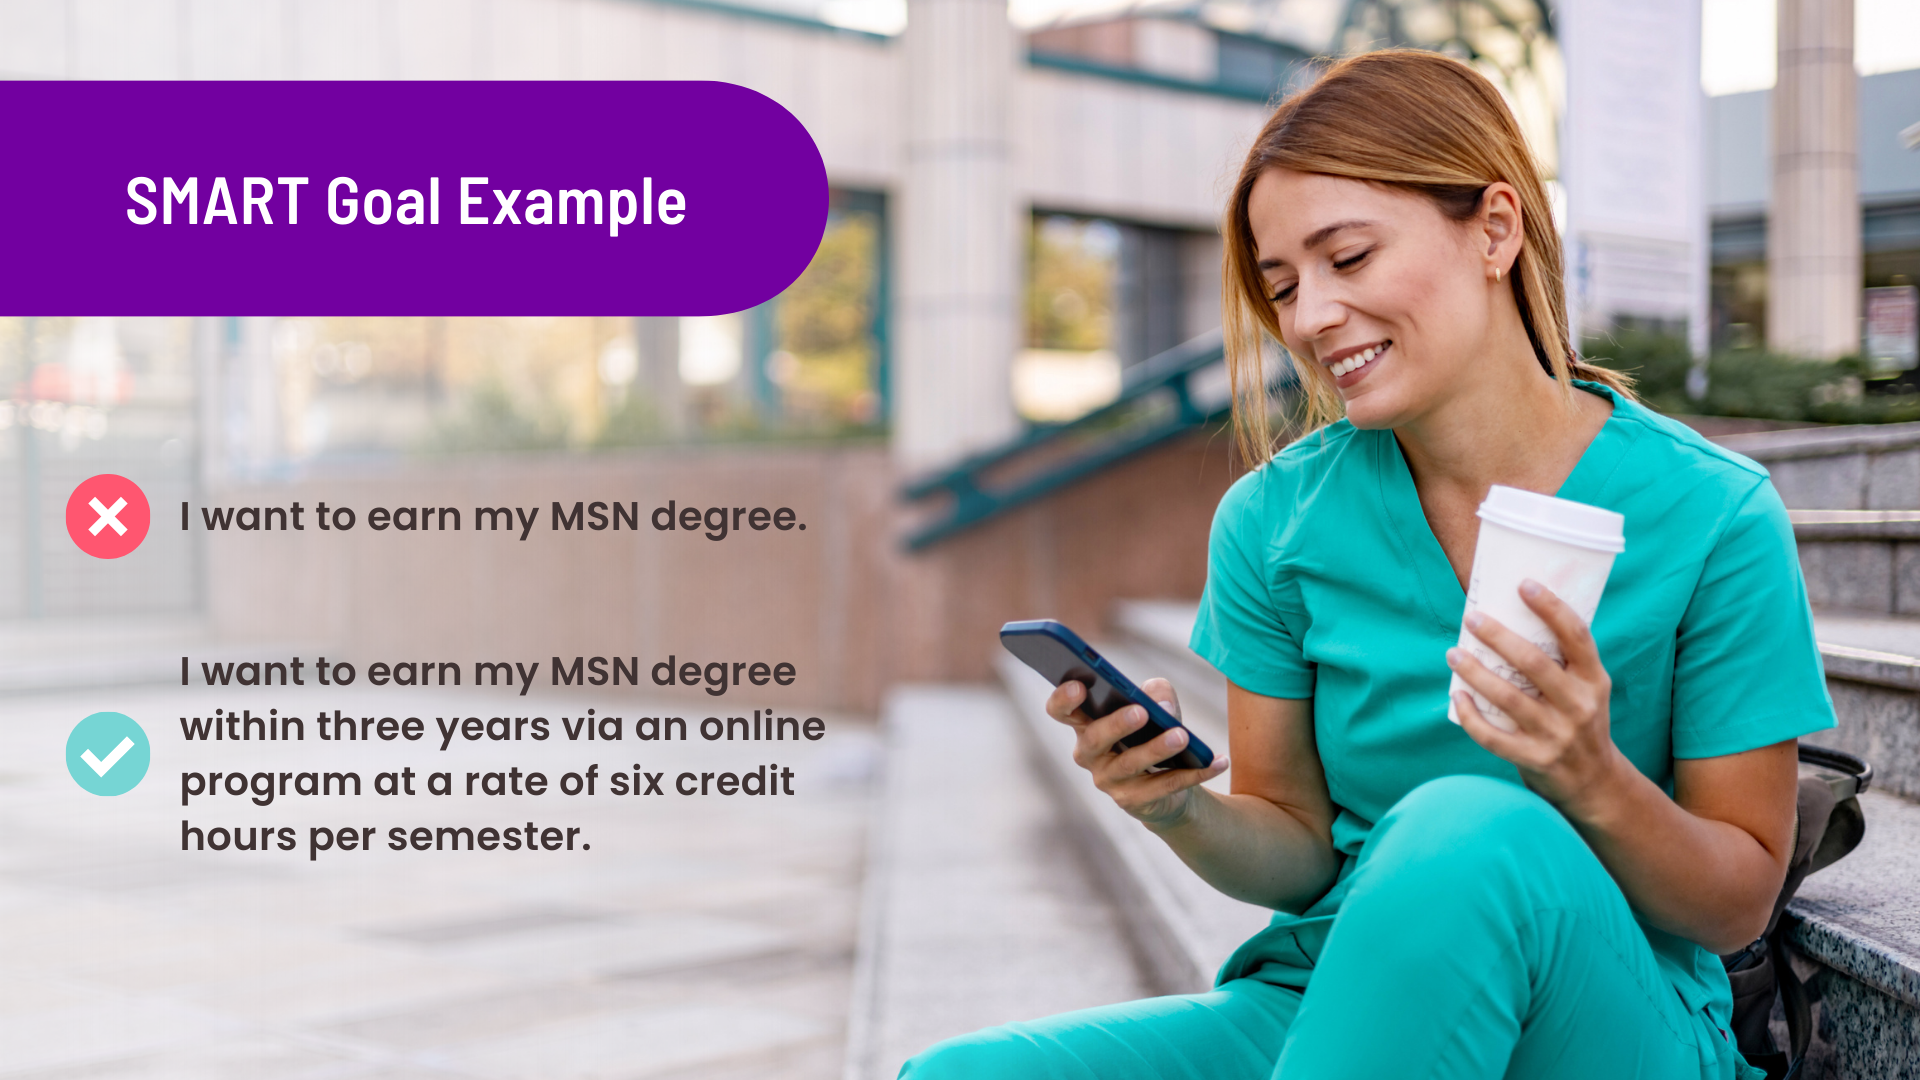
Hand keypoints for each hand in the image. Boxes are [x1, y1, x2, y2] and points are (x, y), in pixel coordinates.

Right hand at [1046, 677, 1229, 829]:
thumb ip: (1156, 693)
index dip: (1063, 699)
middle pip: (1094, 738)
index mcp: (1085, 723)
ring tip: (1182, 735)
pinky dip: (1195, 773)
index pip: (1061, 711)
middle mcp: (1089, 754)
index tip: (1078, 686)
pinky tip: (1218, 761)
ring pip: (1130, 764)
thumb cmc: (1151, 731)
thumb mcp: (1155, 704)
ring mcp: (1109, 781)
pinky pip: (1165, 786)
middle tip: (1141, 711)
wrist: (1165, 782)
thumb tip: (1163, 706)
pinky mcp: (1134, 801)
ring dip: (1157, 749)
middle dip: (1116, 724)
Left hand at [1444, 579, 1629, 815]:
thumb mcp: (1586, 691)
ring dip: (1474, 672)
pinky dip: (1470, 716)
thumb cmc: (1580, 722)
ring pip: (1507, 697)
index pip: (1576, 636)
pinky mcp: (1536, 760)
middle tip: (1472, 618)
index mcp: (1595, 680)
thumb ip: (1561, 663)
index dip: (1551, 607)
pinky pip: (1493, 736)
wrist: (1596, 783)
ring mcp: (1558, 735)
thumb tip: (1512, 617)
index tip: (1523, 584)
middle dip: (1497, 636)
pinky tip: (1457, 697)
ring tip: (1453, 654)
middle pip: (1533, 662)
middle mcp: (1580, 705)